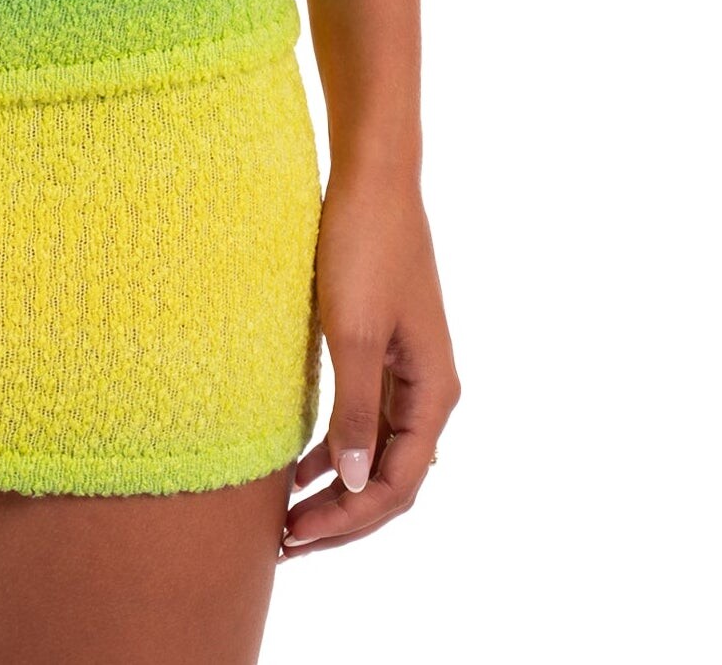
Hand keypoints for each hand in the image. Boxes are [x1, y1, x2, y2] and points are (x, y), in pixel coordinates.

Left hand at [281, 162, 459, 558]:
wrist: (372, 177)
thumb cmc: (363, 247)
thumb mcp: (353, 333)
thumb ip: (355, 410)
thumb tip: (352, 484)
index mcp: (434, 391)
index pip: (397, 483)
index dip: (349, 520)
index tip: (298, 537)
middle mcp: (430, 389)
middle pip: (390, 477)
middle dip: (342, 517)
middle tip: (287, 543)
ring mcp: (408, 370)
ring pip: (376, 452)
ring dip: (337, 489)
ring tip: (288, 520)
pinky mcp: (384, 349)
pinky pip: (365, 420)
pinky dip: (335, 449)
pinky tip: (299, 468)